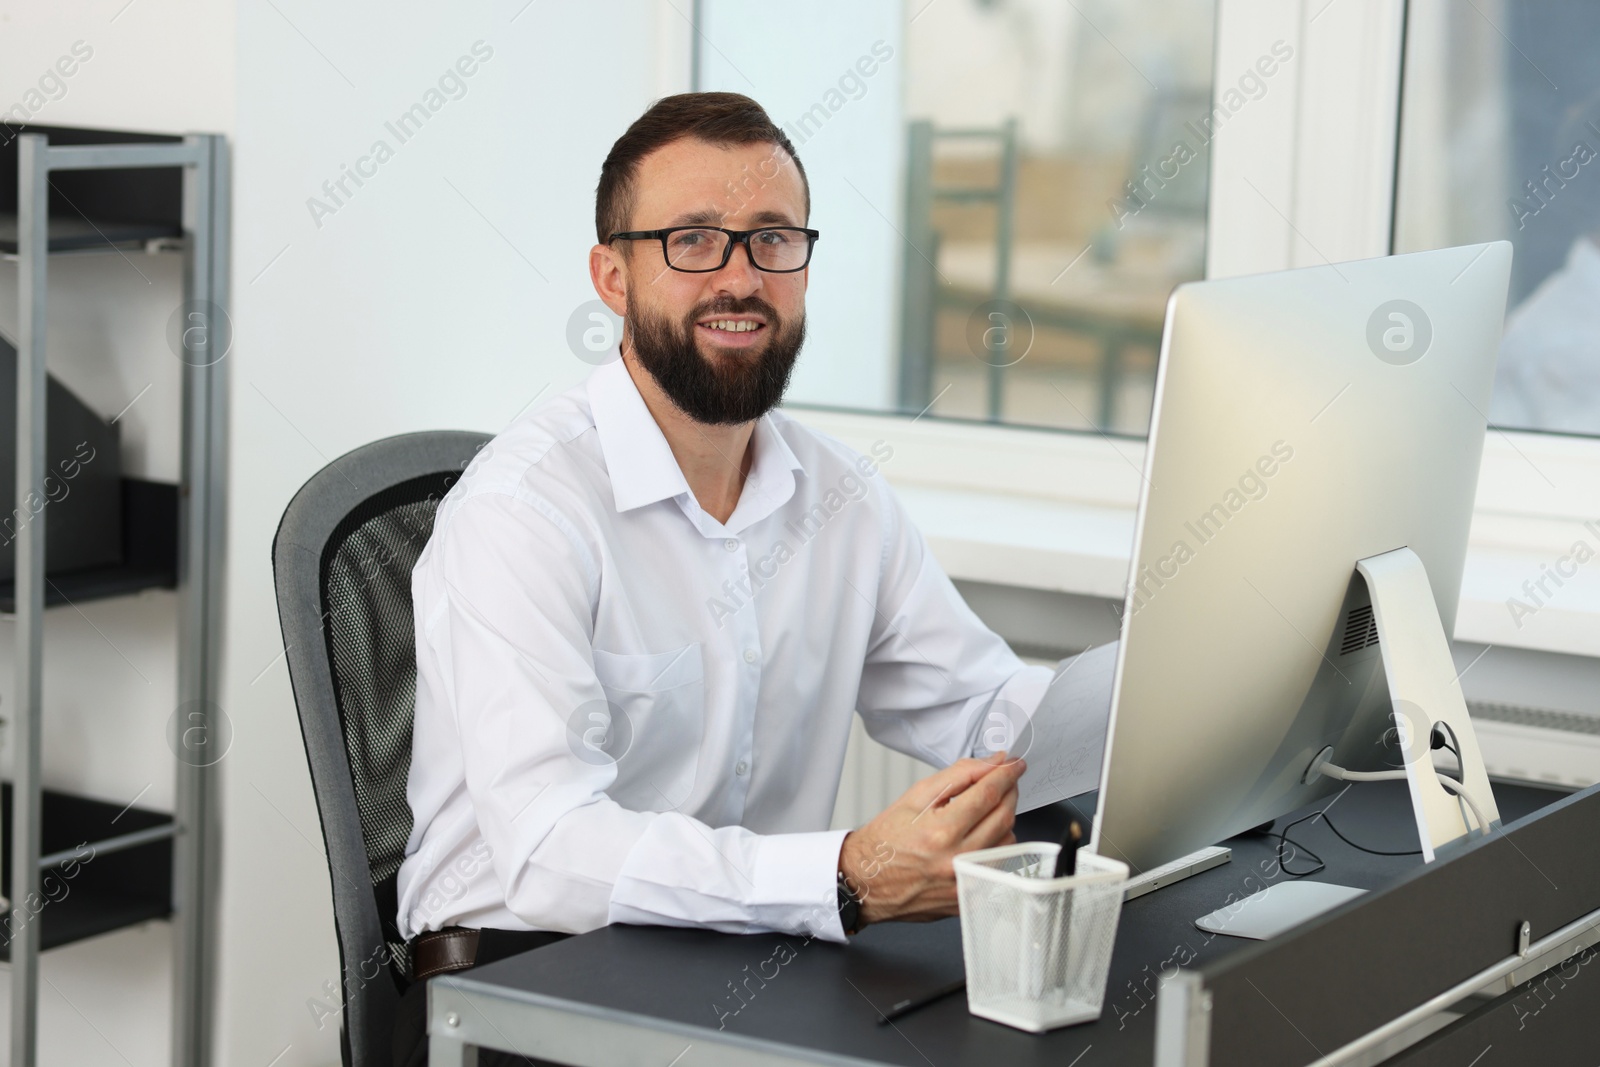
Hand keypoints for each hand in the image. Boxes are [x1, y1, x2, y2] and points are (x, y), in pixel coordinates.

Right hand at [837, 751, 1024, 927]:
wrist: (866, 880)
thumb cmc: (886, 839)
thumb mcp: (916, 796)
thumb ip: (959, 775)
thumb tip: (992, 763)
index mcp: (941, 831)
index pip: (988, 794)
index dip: (1006, 774)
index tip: (1014, 764)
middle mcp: (956, 859)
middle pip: (1003, 816)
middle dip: (1010, 792)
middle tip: (1005, 780)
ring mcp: (963, 882)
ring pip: (1007, 842)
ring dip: (1005, 819)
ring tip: (987, 810)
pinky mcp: (968, 897)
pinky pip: (998, 866)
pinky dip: (997, 845)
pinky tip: (982, 836)